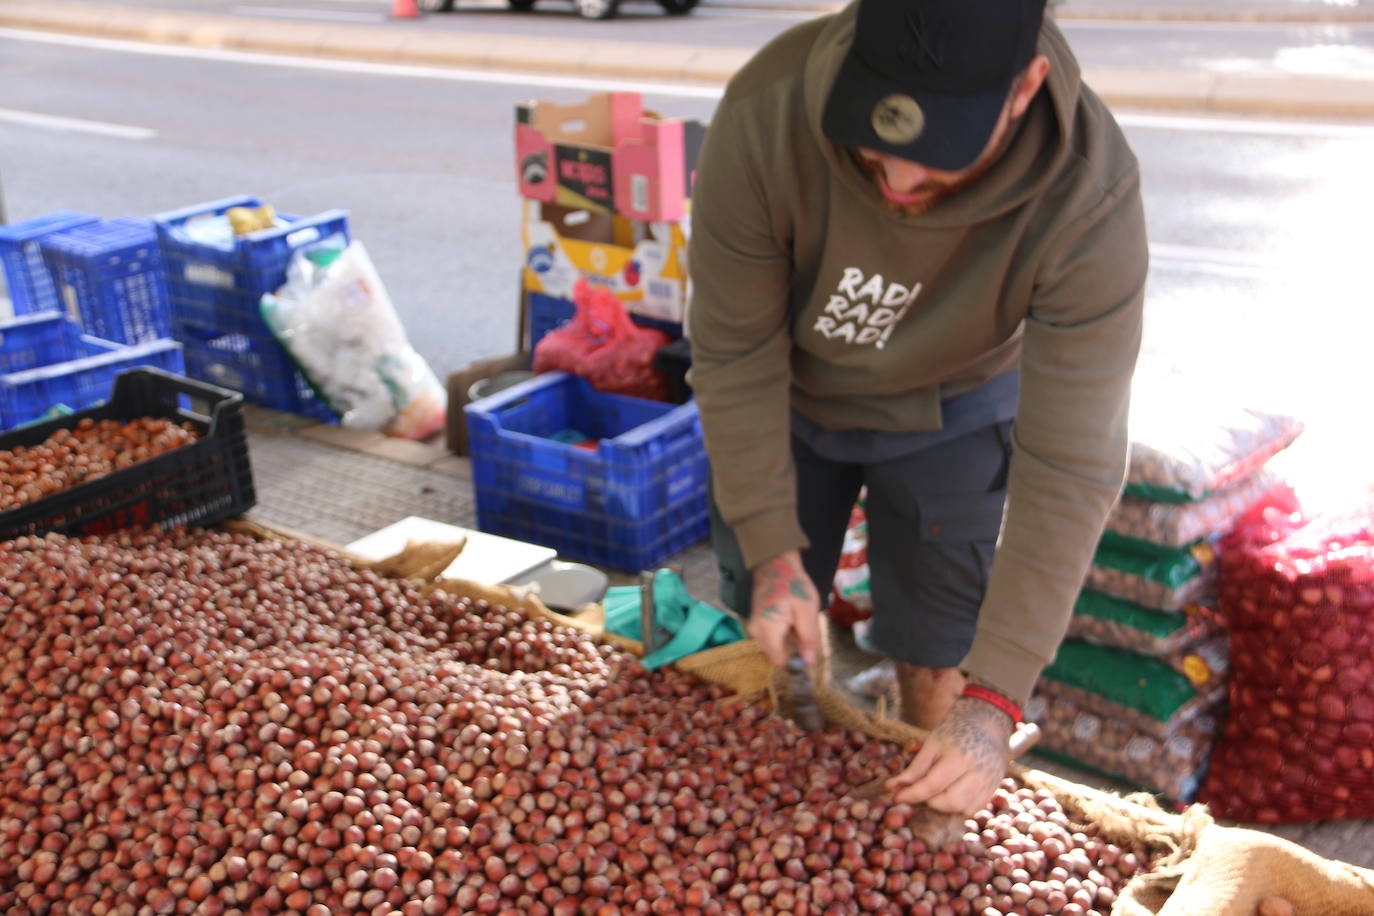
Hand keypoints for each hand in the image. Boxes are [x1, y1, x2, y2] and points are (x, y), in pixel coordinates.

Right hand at [747, 549, 821, 666]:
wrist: (774, 564)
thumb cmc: (793, 584)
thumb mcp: (807, 609)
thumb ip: (808, 637)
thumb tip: (809, 662)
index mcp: (768, 630)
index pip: (780, 662)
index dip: (796, 661)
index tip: (808, 647)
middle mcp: (756, 632)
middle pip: (777, 655)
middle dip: (793, 649)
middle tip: (803, 628)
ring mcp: (753, 627)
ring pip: (774, 647)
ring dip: (788, 641)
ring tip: (796, 620)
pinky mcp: (755, 623)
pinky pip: (769, 638)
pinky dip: (781, 633)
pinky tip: (789, 618)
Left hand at [885, 695, 1014, 814]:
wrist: (988, 718)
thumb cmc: (956, 727)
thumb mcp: (932, 742)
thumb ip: (915, 768)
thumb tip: (893, 787)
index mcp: (959, 757)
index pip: (932, 785)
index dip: (912, 795)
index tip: (896, 798)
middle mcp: (977, 772)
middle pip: (951, 802)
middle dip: (930, 803)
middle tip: (919, 794)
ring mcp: (989, 781)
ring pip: (964, 809)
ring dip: (945, 808)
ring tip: (934, 794)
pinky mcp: (995, 786)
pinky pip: (975, 808)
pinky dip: (959, 808)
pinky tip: (949, 795)